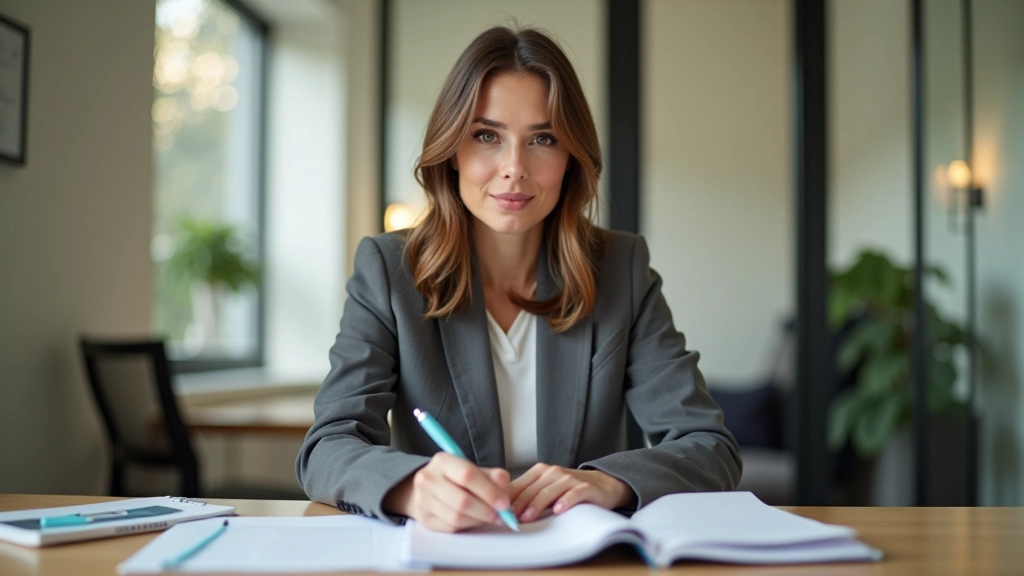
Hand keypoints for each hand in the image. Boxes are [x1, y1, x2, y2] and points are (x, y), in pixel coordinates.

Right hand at [382, 452, 511, 531]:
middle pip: (462, 500)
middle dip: (486, 511)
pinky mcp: (424, 518)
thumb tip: (504, 498)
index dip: (489, 491)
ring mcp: (423, 500)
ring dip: (478, 520)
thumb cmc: (457, 478)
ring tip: (489, 517)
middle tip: (501, 516)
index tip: (504, 504)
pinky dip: (468, 525)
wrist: (429, 487)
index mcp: (443, 461)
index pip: (468, 475)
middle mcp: (428, 479)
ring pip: (457, 517)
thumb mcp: (475, 470)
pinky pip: (451, 527)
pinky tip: (474, 519)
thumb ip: (494, 478)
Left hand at [509, 464, 635, 522]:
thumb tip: (503, 510)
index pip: (519, 485)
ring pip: (548, 491)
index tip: (498, 514)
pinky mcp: (585, 487)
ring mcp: (569, 478)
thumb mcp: (546, 488)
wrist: (603, 484)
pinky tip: (558, 510)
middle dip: (518, 505)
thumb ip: (528, 494)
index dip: (508, 500)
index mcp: (540, 471)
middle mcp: (553, 472)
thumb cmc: (569, 490)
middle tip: (509, 520)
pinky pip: (573, 494)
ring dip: (536, 505)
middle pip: (531, 489)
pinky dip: (565, 501)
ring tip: (526, 518)